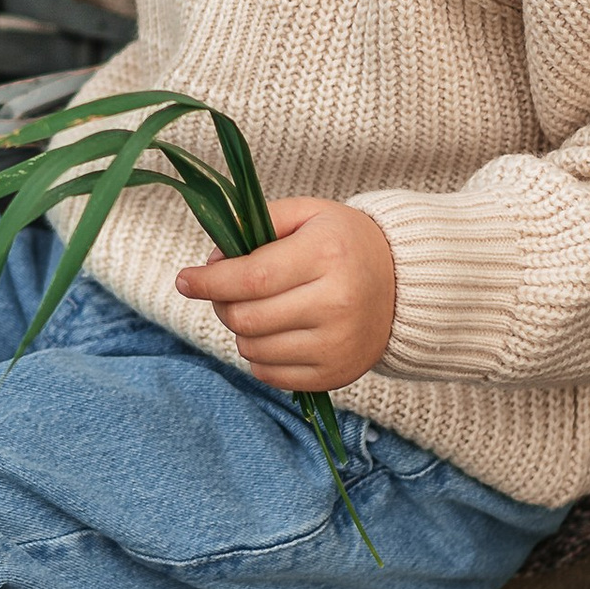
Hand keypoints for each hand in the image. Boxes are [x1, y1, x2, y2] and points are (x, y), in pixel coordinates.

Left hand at [178, 198, 396, 394]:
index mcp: (327, 255)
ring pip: (253, 349)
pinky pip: (270, 375)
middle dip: (222, 304)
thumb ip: (258, 224)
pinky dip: (259, 355)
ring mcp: (337, 344)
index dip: (210, 282)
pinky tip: (274, 333)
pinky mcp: (336, 374)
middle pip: (246, 317)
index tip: (185, 280)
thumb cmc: (346, 243)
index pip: (251, 278)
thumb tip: (213, 261)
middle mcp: (336, 303)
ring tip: (258, 309)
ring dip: (241, 330)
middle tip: (225, 291)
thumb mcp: (308, 214)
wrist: (404, 285)